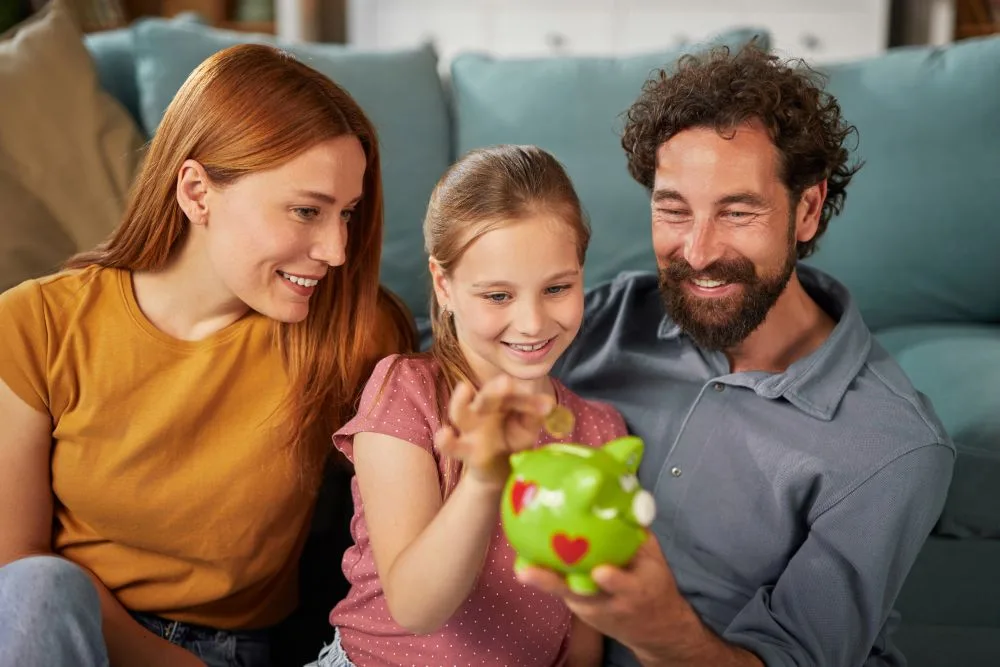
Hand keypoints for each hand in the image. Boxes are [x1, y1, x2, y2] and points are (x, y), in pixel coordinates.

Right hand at [433, 375, 553, 487]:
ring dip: (459, 401)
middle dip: (494, 389)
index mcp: (500, 401)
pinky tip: (444, 434)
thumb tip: (549, 404)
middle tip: (506, 383)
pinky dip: (445, 441)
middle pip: (485, 396)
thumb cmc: (513, 440)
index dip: (527, 399)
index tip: (545, 406)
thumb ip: (534, 415)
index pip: (511, 394)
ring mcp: (470, 429)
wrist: (501, 470)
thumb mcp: (527, 428)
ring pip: (460, 413)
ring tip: (464, 389)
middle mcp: (482, 410)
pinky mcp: (464, 450)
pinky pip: (450, 446)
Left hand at [517, 534, 695, 660]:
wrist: (656, 629)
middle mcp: (610, 603)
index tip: (600, 573)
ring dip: (542, 581)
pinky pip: (563, 591)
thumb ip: (637, 532)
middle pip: (579, 595)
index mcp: (636, 590)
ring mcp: (592, 609)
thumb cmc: (654, 585)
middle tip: (526, 571)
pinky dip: (546, 578)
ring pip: (565, 594)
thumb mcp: (655, 560)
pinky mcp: (581, 610)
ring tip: (521, 567)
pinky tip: (526, 563)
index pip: (624, 585)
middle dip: (553, 584)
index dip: (613, 579)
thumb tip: (621, 493)